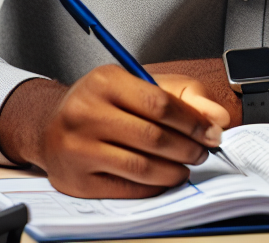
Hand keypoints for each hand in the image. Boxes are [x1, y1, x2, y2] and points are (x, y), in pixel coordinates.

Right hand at [0, 65, 229, 197]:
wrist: (50, 124)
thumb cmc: (104, 101)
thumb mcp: (142, 83)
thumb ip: (185, 95)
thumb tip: (217, 118)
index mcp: (105, 81)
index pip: (160, 103)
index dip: (192, 121)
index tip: (212, 132)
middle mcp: (86, 113)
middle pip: (152, 136)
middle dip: (187, 147)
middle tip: (203, 151)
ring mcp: (77, 149)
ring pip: (140, 165)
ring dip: (173, 170)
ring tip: (186, 167)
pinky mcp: (75, 180)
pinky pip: (124, 187)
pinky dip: (152, 186)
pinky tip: (164, 179)